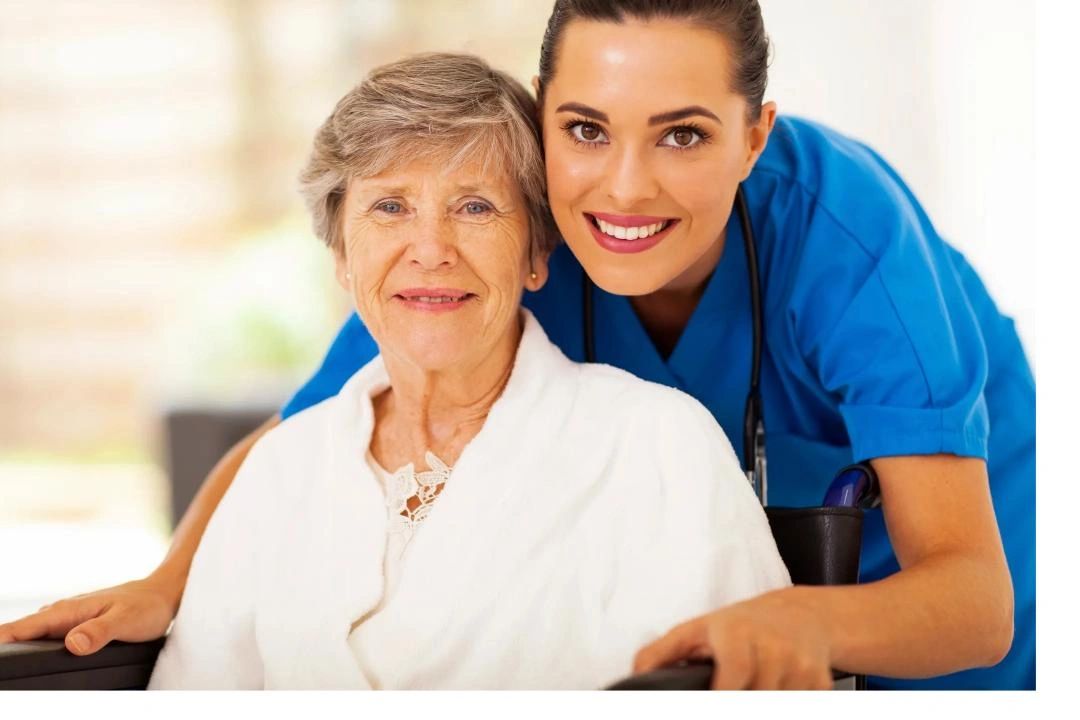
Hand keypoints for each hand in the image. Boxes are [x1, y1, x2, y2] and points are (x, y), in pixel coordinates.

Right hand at [0, 572, 180, 655]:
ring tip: (5, 658)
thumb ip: (99, 632)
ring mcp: (68, 618)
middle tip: (0, 664)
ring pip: (33, 633)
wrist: (163, 594)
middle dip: (3, 646)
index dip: (1, 639)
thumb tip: (73, 644)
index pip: (22, 628)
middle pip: (21, 631)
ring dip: (16, 644)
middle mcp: (63, 613)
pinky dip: (34, 643)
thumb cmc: (147, 606)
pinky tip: (32, 652)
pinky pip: (48, 634)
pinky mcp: (76, 624)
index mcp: (68, 612)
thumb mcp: (126, 621)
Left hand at [633, 588, 834, 689]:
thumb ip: (661, 655)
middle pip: (757, 697)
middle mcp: (772, 646)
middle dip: (744, 699)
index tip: (716, 698)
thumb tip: (634, 677)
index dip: (725, 693)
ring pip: (778, 704)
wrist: (800, 616)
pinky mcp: (820, 682)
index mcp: (736, 634)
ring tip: (752, 686)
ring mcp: (800, 665)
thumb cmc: (738, 627)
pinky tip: (776, 690)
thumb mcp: (695, 632)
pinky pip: (803, 705)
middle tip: (735, 687)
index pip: (735, 674)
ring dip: (763, 701)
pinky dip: (786, 702)